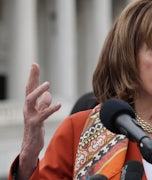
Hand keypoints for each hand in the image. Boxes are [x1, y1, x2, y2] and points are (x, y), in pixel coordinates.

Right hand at [18, 63, 60, 178]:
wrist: (30, 145)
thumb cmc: (35, 128)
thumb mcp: (40, 113)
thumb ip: (43, 104)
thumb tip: (47, 95)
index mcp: (30, 104)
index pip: (30, 87)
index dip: (33, 76)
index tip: (34, 64)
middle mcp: (28, 108)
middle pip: (28, 89)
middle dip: (31, 77)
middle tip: (35, 66)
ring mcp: (30, 116)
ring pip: (30, 100)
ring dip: (38, 91)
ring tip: (47, 84)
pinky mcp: (35, 124)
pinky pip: (42, 115)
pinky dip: (51, 108)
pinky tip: (59, 104)